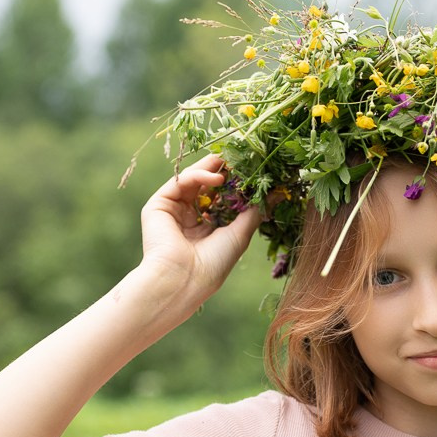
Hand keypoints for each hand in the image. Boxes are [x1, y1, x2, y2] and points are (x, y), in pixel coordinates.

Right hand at [137, 155, 262, 299]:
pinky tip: (218, 179)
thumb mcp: (240, 234)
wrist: (183, 280)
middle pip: (206, 183)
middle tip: (242, 156)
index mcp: (206, 225)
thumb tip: (278, 193)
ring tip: (232, 162)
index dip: (236, 181)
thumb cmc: (214, 264)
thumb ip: (255, 210)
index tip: (253, 168)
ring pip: (192, 178)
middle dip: (224, 169)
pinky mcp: (158, 205)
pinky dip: (199, 175)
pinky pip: (179, 181)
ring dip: (213, 168)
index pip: (221, 195)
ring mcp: (173, 209)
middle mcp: (188, 215)